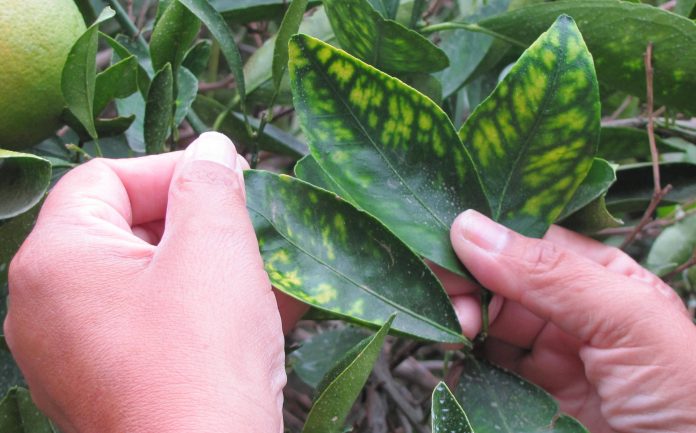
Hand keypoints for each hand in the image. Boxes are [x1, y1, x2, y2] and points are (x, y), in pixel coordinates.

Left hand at [4, 133, 303, 432]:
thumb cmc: (203, 356)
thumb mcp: (215, 247)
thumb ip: (209, 183)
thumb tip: (210, 148)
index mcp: (57, 260)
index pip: (105, 178)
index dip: (172, 167)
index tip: (229, 177)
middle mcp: (49, 307)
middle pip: (126, 231)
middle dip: (198, 220)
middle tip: (251, 219)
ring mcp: (75, 354)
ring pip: (148, 282)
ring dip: (209, 265)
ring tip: (268, 264)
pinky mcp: (109, 385)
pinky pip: (155, 327)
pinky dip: (200, 309)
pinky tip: (260, 307)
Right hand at [442, 210, 695, 432]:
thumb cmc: (684, 398)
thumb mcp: (628, 319)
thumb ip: (553, 274)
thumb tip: (471, 230)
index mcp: (605, 281)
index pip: (534, 244)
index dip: (491, 241)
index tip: (450, 246)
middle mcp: (574, 315)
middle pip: (502, 282)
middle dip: (471, 283)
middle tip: (447, 296)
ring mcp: (552, 360)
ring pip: (488, 325)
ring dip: (463, 320)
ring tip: (457, 331)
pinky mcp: (533, 400)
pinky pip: (486, 371)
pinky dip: (464, 363)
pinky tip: (458, 356)